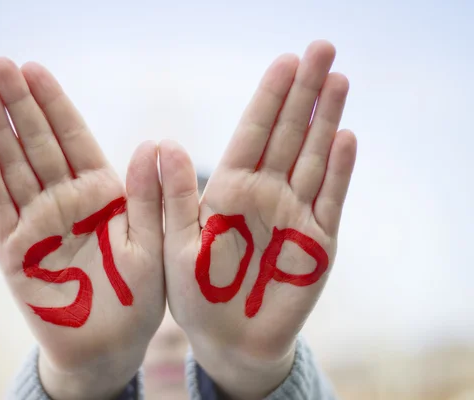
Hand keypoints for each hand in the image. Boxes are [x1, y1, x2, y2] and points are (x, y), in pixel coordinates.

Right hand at [0, 58, 163, 399]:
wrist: (108, 345)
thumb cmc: (138, 296)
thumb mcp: (153, 244)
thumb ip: (148, 197)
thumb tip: (155, 143)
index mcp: (103, 194)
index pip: (74, 139)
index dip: (55, 105)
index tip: (36, 69)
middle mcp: (68, 201)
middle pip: (39, 144)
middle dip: (20, 104)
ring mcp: (39, 223)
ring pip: (16, 168)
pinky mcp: (16, 251)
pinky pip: (2, 209)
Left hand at [160, 40, 356, 399]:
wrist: (229, 338)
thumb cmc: (196, 293)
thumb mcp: (176, 244)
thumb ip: (174, 197)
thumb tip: (161, 144)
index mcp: (228, 190)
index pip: (252, 134)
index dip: (268, 98)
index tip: (284, 61)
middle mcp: (264, 193)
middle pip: (288, 134)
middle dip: (304, 93)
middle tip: (322, 49)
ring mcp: (293, 214)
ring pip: (314, 158)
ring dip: (326, 120)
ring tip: (338, 80)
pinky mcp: (317, 242)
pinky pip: (330, 201)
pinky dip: (340, 172)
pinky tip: (347, 138)